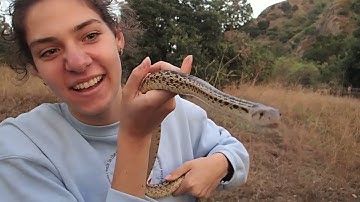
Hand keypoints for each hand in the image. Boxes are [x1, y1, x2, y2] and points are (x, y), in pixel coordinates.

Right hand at [112, 55, 192, 196]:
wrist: (136, 134)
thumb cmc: (129, 114)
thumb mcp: (128, 93)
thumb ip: (138, 75)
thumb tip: (148, 60)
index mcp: (158, 98)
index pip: (176, 80)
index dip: (184, 68)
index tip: (189, 58)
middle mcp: (169, 101)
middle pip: (173, 77)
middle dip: (161, 69)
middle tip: (145, 74)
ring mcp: (172, 104)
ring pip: (170, 82)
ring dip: (159, 78)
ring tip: (143, 87)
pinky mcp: (172, 105)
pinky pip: (168, 89)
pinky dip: (160, 85)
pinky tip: (148, 92)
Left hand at [165, 153, 229, 198]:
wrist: (218, 166)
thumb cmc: (204, 164)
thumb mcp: (188, 165)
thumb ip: (176, 173)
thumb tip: (167, 178)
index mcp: (188, 184)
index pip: (175, 192)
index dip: (175, 186)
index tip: (178, 180)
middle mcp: (194, 191)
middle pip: (182, 192)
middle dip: (183, 185)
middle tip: (189, 176)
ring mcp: (200, 194)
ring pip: (190, 193)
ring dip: (190, 187)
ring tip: (196, 177)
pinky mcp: (205, 195)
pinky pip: (196, 194)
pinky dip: (197, 189)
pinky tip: (200, 181)